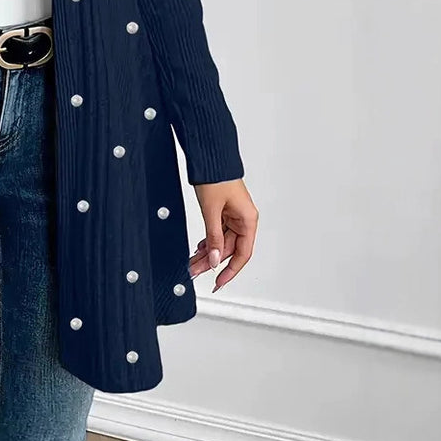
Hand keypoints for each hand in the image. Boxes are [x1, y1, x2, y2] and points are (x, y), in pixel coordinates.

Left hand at [189, 178, 257, 292]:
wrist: (209, 158)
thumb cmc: (216, 177)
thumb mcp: (212, 210)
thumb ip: (214, 236)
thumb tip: (214, 260)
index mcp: (248, 220)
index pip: (242, 254)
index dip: (231, 271)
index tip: (218, 283)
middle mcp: (243, 219)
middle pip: (228, 249)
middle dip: (211, 261)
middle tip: (194, 272)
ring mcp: (233, 215)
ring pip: (221, 241)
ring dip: (207, 252)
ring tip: (192, 263)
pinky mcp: (223, 211)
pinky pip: (217, 232)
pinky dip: (208, 240)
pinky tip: (199, 249)